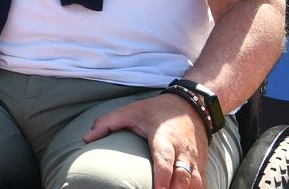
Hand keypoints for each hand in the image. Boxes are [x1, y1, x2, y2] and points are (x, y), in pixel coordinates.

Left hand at [84, 93, 207, 188]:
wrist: (191, 106)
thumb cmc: (155, 111)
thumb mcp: (130, 111)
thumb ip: (107, 123)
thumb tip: (85, 138)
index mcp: (164, 137)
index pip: (164, 160)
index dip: (162, 177)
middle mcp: (182, 150)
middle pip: (183, 176)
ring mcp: (194, 159)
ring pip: (196, 183)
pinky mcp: (201, 165)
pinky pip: (203, 184)